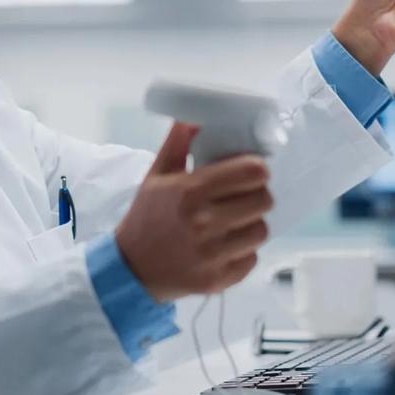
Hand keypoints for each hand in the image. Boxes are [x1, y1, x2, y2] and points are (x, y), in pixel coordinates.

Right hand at [114, 122, 272, 301]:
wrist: (131, 269)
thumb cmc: (146, 217)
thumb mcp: (156, 175)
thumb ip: (177, 142)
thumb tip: (194, 115)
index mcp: (190, 191)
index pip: (252, 172)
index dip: (258, 168)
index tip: (251, 170)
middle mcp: (204, 223)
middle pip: (264, 200)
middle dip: (257, 194)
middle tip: (244, 195)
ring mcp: (213, 254)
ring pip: (261, 230)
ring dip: (251, 223)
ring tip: (235, 221)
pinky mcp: (219, 279)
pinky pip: (252, 258)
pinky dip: (243, 251)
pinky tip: (226, 244)